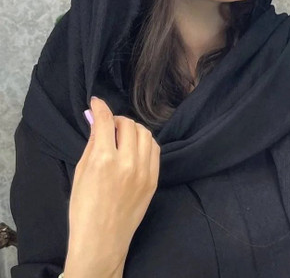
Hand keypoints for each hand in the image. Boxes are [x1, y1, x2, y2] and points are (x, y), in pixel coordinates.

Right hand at [67, 97, 160, 274]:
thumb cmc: (84, 209)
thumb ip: (91, 144)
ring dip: (132, 129)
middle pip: (128, 124)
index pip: (105, 122)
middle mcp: (127, 162)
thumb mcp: (80, 174)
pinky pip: (154, 148)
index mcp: (104, 161)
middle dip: (116, 120)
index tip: (96, 102)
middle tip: (108, 125)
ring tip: (122, 136)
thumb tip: (96, 122)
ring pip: (145, 133)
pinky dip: (145, 141)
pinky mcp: (154, 179)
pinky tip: (134, 147)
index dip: (100, 108)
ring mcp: (144, 171)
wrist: (102, 240)